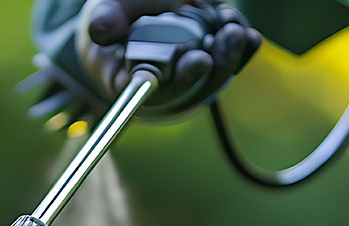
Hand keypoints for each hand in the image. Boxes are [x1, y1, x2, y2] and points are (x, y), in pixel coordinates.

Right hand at [80, 1, 259, 114]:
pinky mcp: (209, 59)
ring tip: (234, 29)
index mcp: (135, 77)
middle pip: (195, 86)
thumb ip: (106, 20)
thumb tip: (102, 31)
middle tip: (228, 37)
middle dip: (216, 65)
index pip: (159, 92)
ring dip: (231, 53)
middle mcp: (164, 82)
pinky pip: (232, 61)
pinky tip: (247, 35)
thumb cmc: (117, 14)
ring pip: (216, 75)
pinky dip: (243, 49)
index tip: (198, 61)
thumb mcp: (106, 11)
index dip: (181, 81)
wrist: (135, 11)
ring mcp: (189, 72)